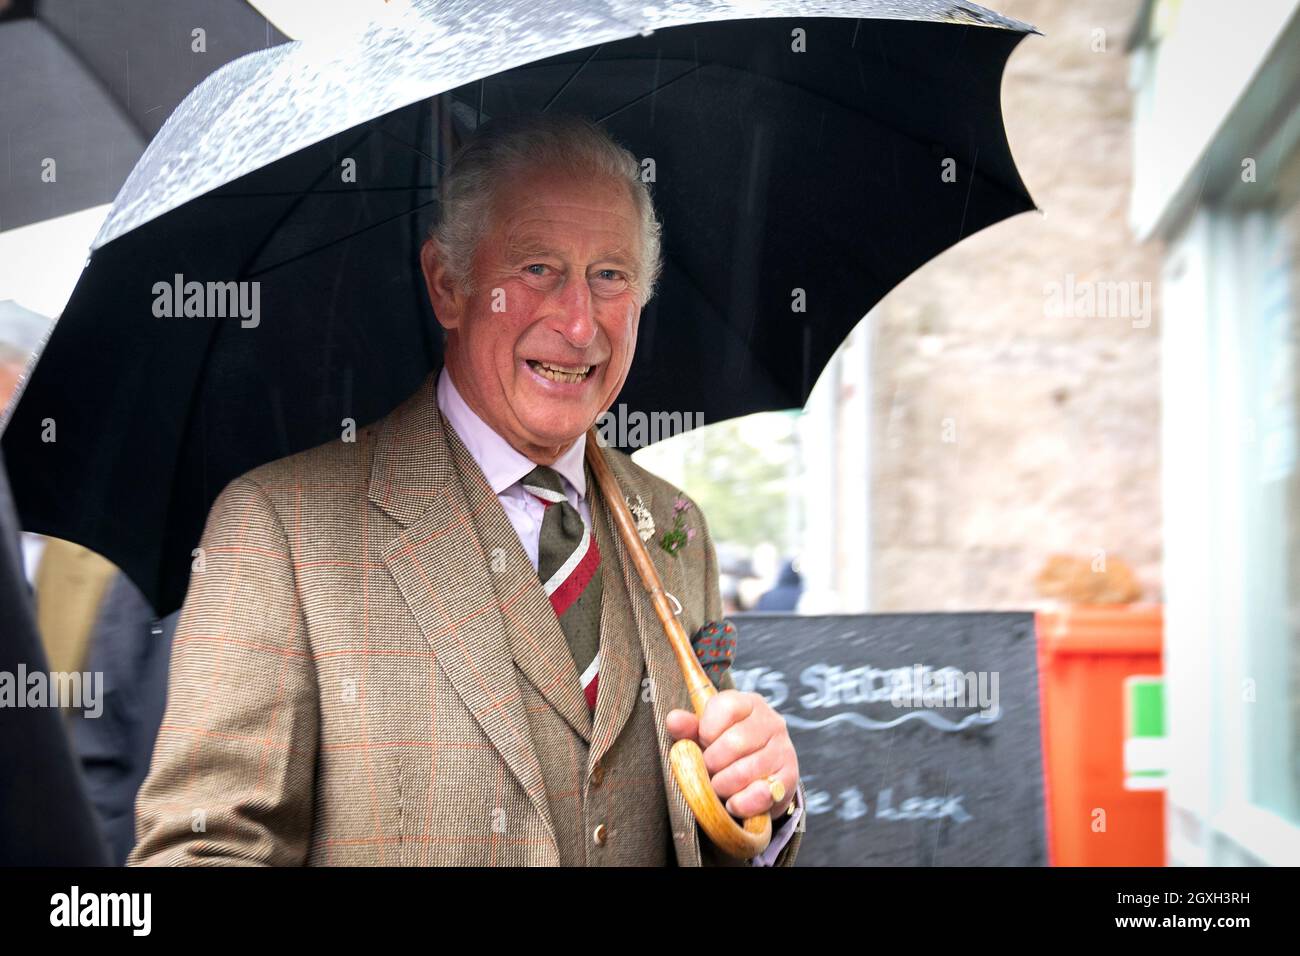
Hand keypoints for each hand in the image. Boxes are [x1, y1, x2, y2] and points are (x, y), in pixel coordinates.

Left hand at [665, 691, 798, 818]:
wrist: (759, 778)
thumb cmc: (725, 750)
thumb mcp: (705, 735)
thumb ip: (688, 728)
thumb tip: (673, 719)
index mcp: (748, 703)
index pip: (726, 707)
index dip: (707, 730)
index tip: (704, 742)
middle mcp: (771, 722)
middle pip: (734, 742)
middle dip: (713, 763)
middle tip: (709, 770)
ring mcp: (784, 749)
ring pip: (746, 771)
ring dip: (724, 785)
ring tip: (719, 786)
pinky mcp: (789, 777)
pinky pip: (761, 794)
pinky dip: (741, 803)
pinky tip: (734, 802)